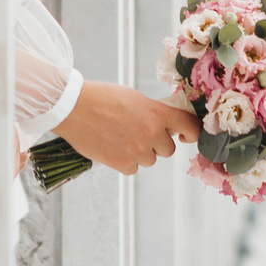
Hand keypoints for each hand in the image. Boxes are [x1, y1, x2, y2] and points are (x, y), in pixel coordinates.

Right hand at [54, 81, 200, 173]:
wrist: (73, 107)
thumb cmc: (102, 97)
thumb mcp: (135, 98)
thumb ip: (153, 112)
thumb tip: (166, 124)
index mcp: (157, 114)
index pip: (189, 126)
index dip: (191, 132)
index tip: (186, 135)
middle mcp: (151, 134)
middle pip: (168, 149)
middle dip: (158, 143)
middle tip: (140, 132)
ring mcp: (137, 151)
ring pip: (150, 159)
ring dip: (141, 152)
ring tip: (121, 137)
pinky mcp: (122, 164)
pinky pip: (133, 168)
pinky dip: (125, 161)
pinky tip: (113, 146)